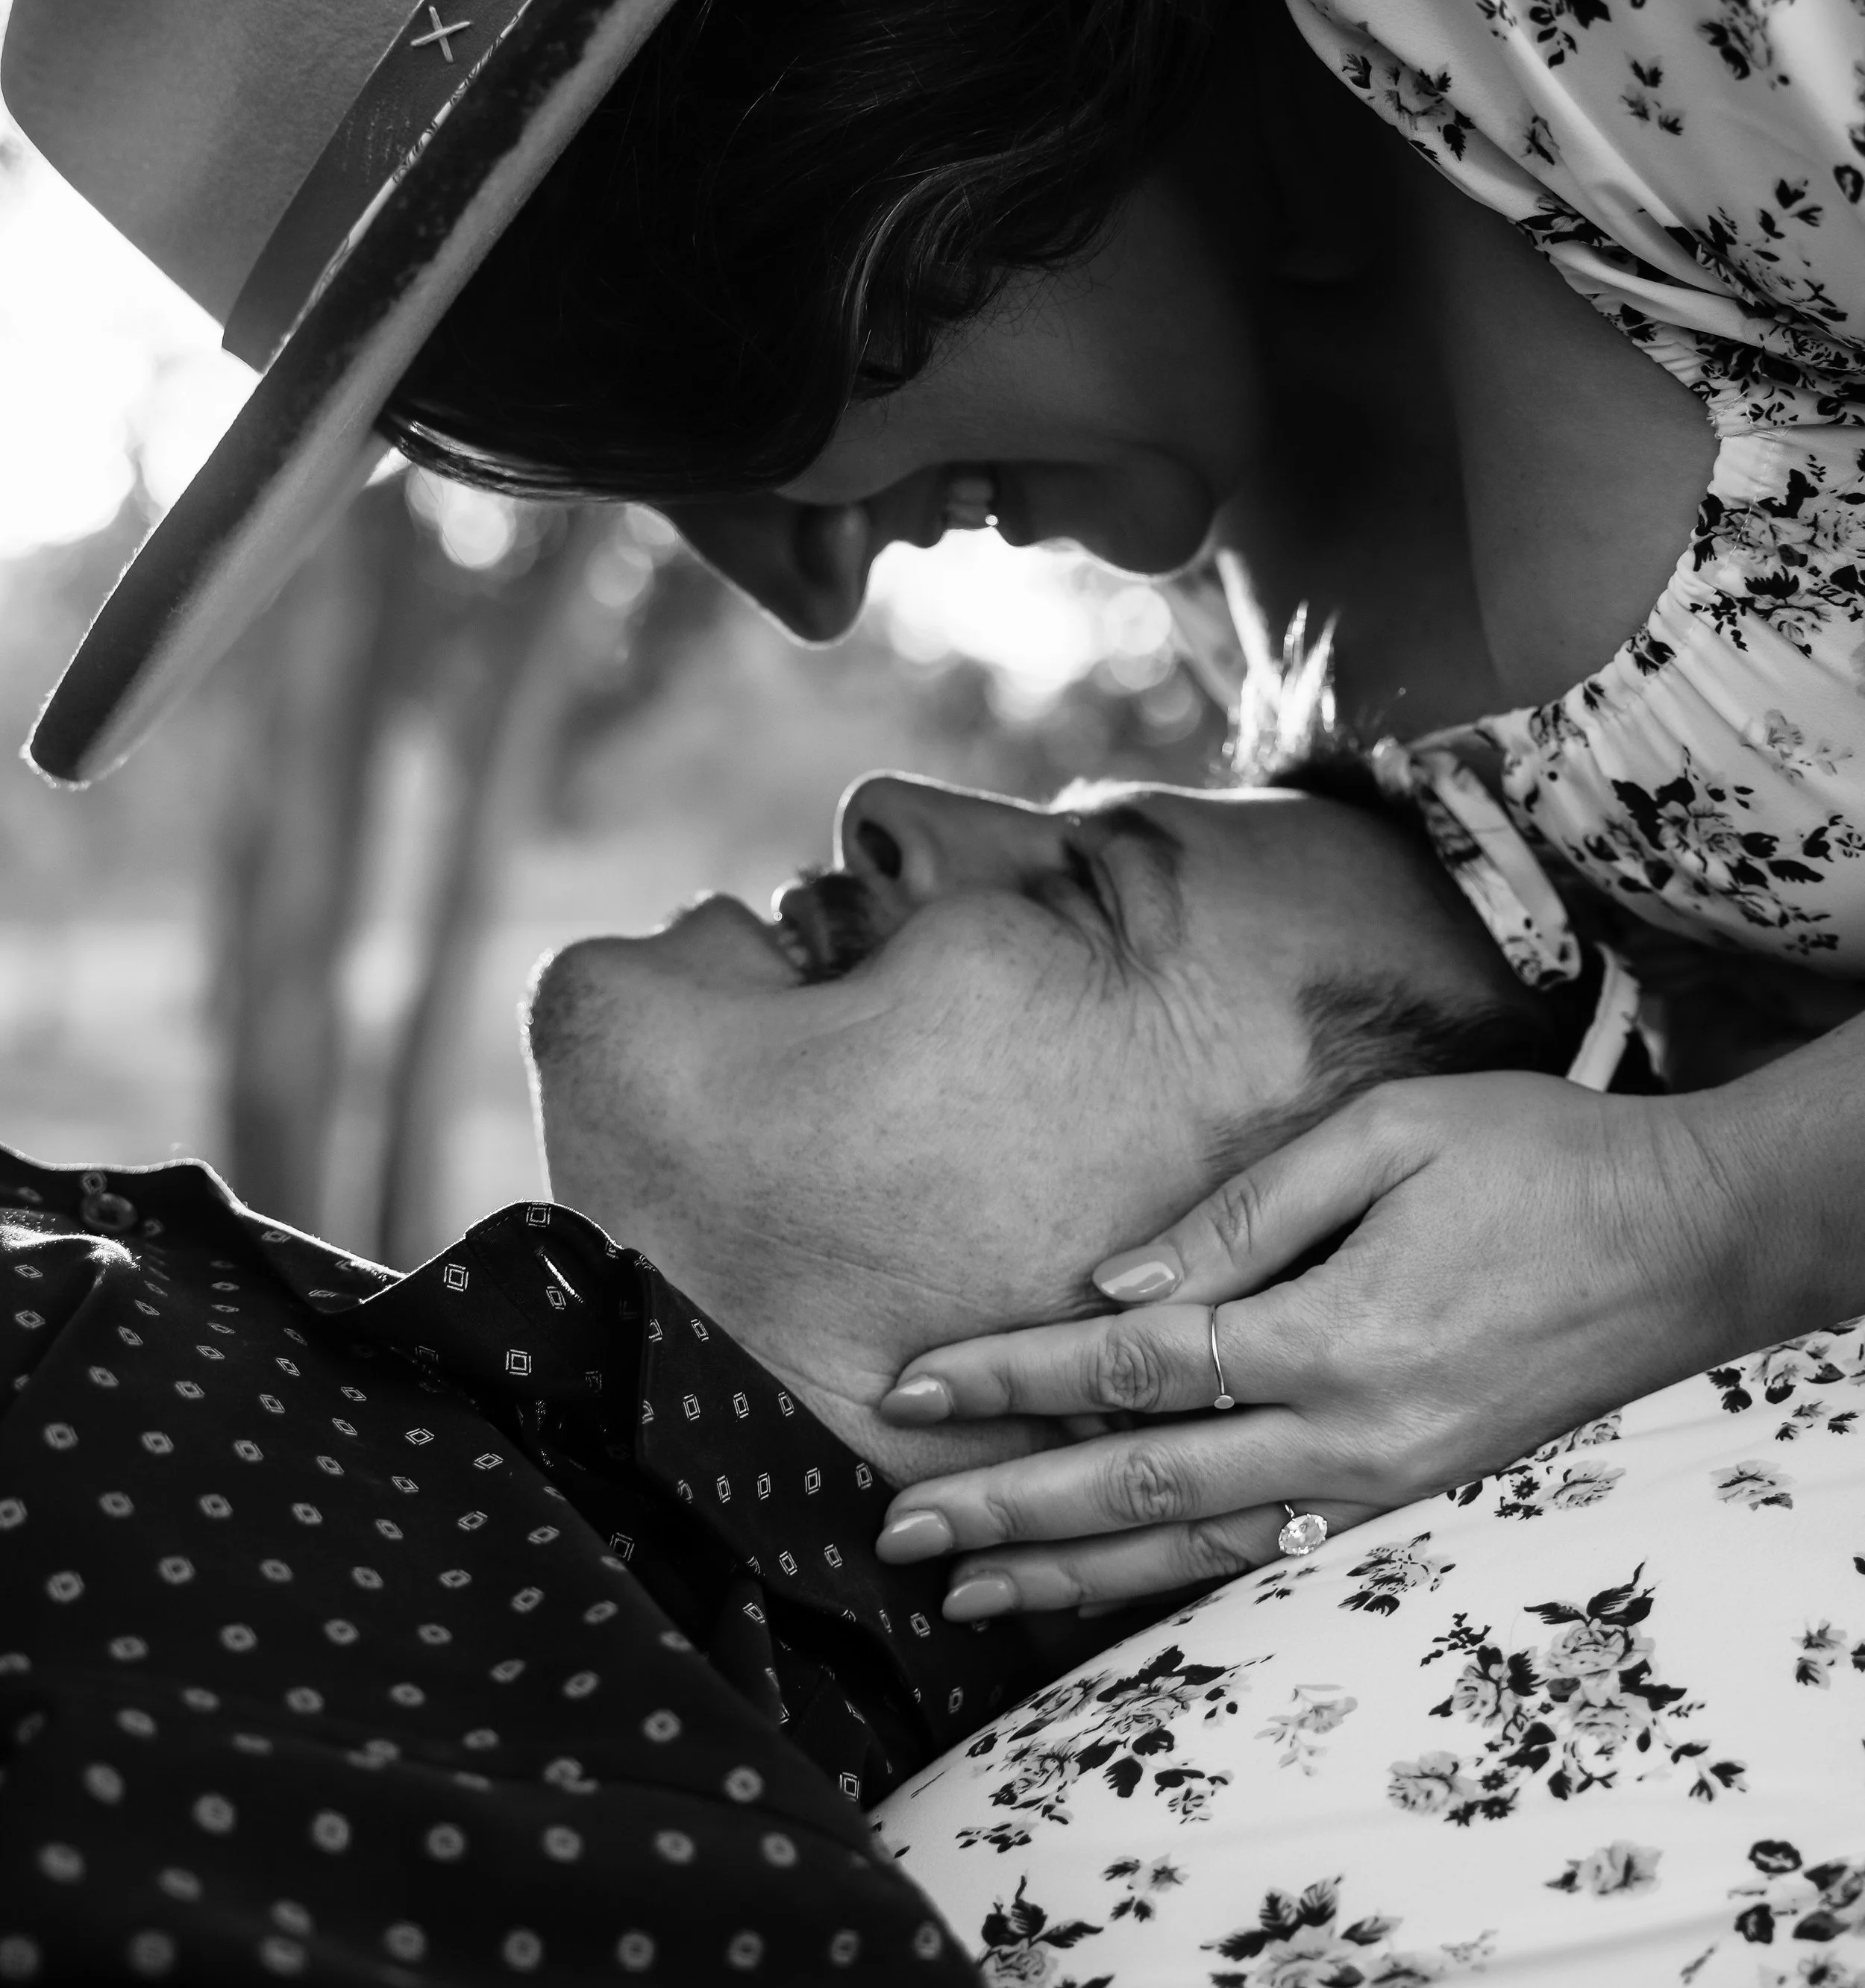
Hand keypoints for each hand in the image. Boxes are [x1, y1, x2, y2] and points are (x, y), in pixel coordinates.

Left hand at [872, 1069, 1769, 1617]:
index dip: (1013, 1377)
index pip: (1133, 1365)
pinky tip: (1104, 1597)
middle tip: (894, 1534)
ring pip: (1197, 1551)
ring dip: (1072, 1572)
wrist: (1691, 1239)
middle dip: (1007, 1508)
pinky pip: (1272, 1560)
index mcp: (1332, 1331)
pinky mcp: (1417, 1499)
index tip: (910, 1387)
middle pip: (1140, 1485)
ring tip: (963, 1590)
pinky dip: (1175, 1587)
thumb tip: (1116, 1282)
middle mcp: (1351, 1433)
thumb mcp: (1391, 1133)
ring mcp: (1388, 1484)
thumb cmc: (1537, 1157)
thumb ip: (1247, 1209)